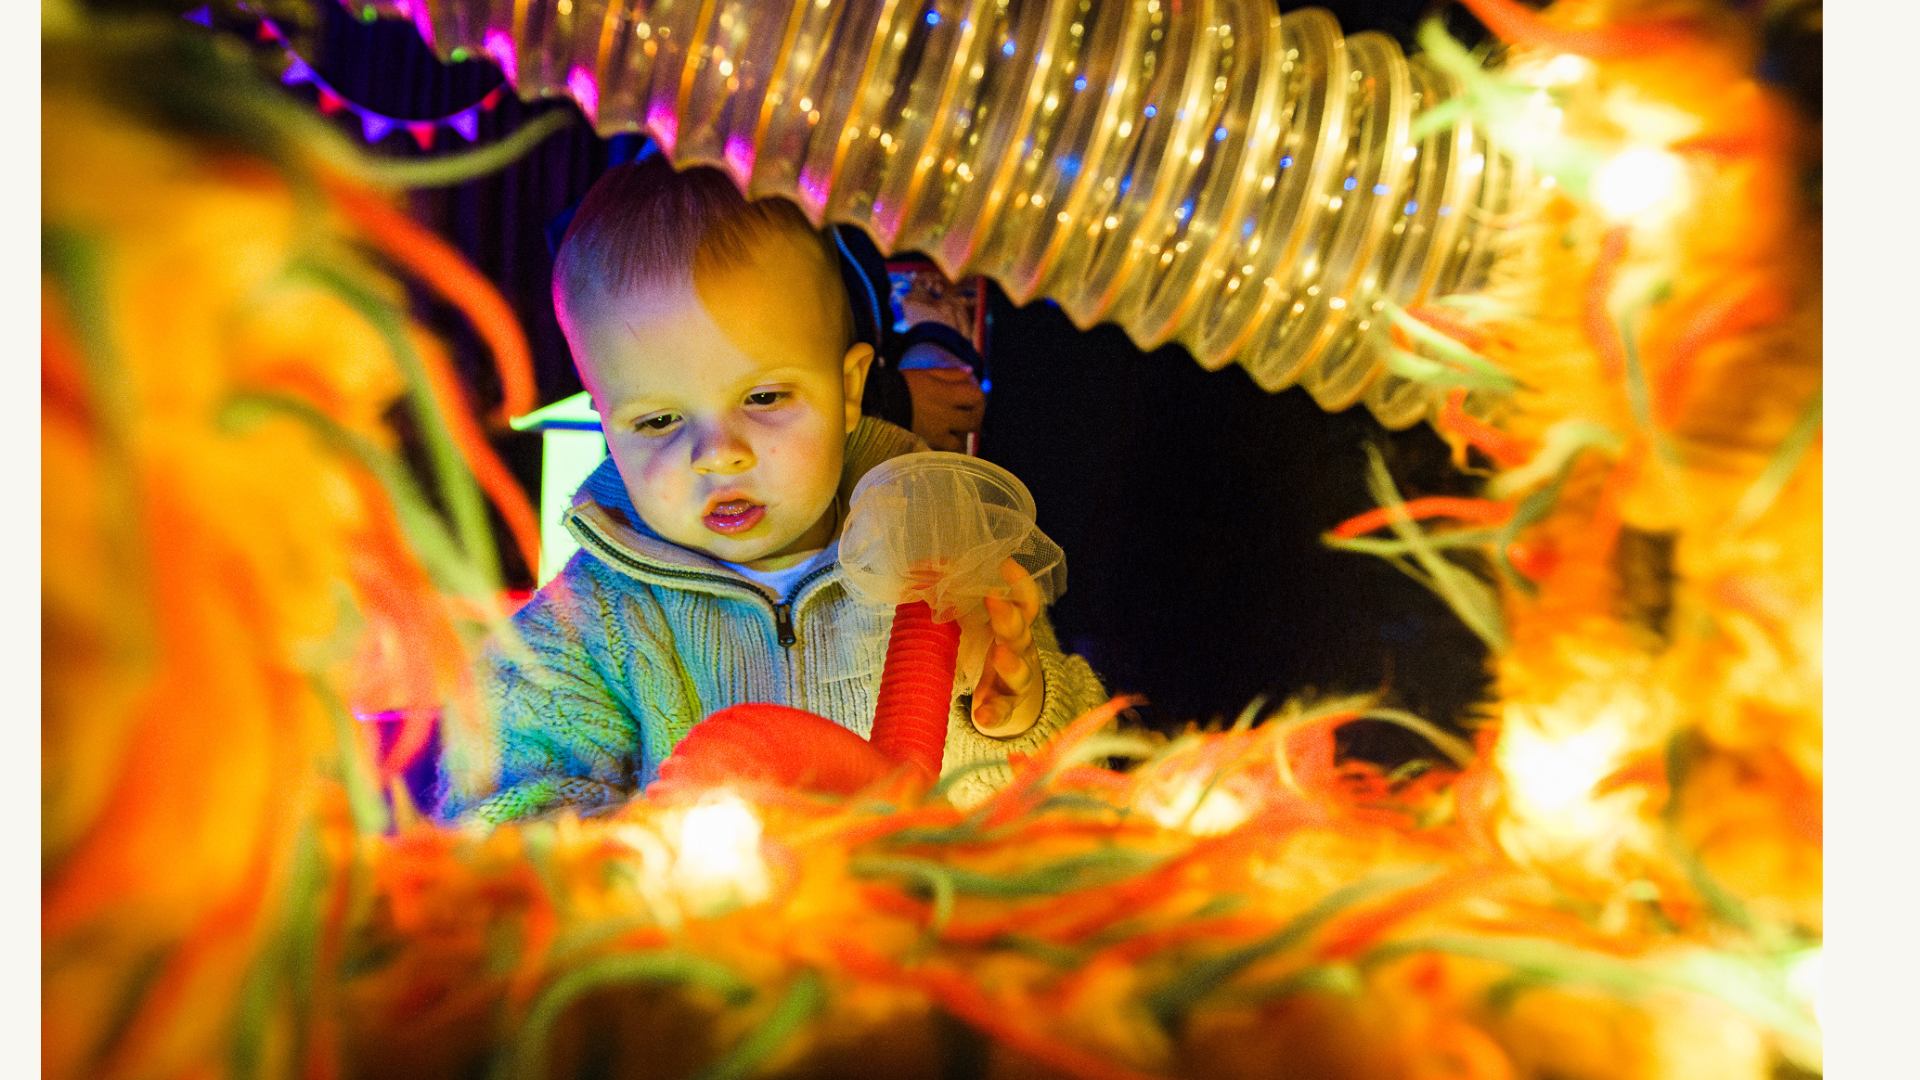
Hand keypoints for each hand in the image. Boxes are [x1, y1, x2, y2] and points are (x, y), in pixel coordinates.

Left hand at [968, 558, 1044, 737]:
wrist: (1007, 699)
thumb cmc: (986, 648)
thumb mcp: (974, 623)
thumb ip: (950, 598)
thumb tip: (918, 569)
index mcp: (1012, 624)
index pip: (1024, 601)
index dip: (1019, 583)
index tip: (1006, 564)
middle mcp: (1020, 650)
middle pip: (1021, 632)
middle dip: (1009, 616)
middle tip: (993, 599)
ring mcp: (1016, 681)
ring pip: (1020, 672)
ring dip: (1011, 663)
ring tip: (999, 656)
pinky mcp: (1007, 708)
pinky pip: (1004, 711)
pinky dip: (995, 713)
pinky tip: (983, 716)